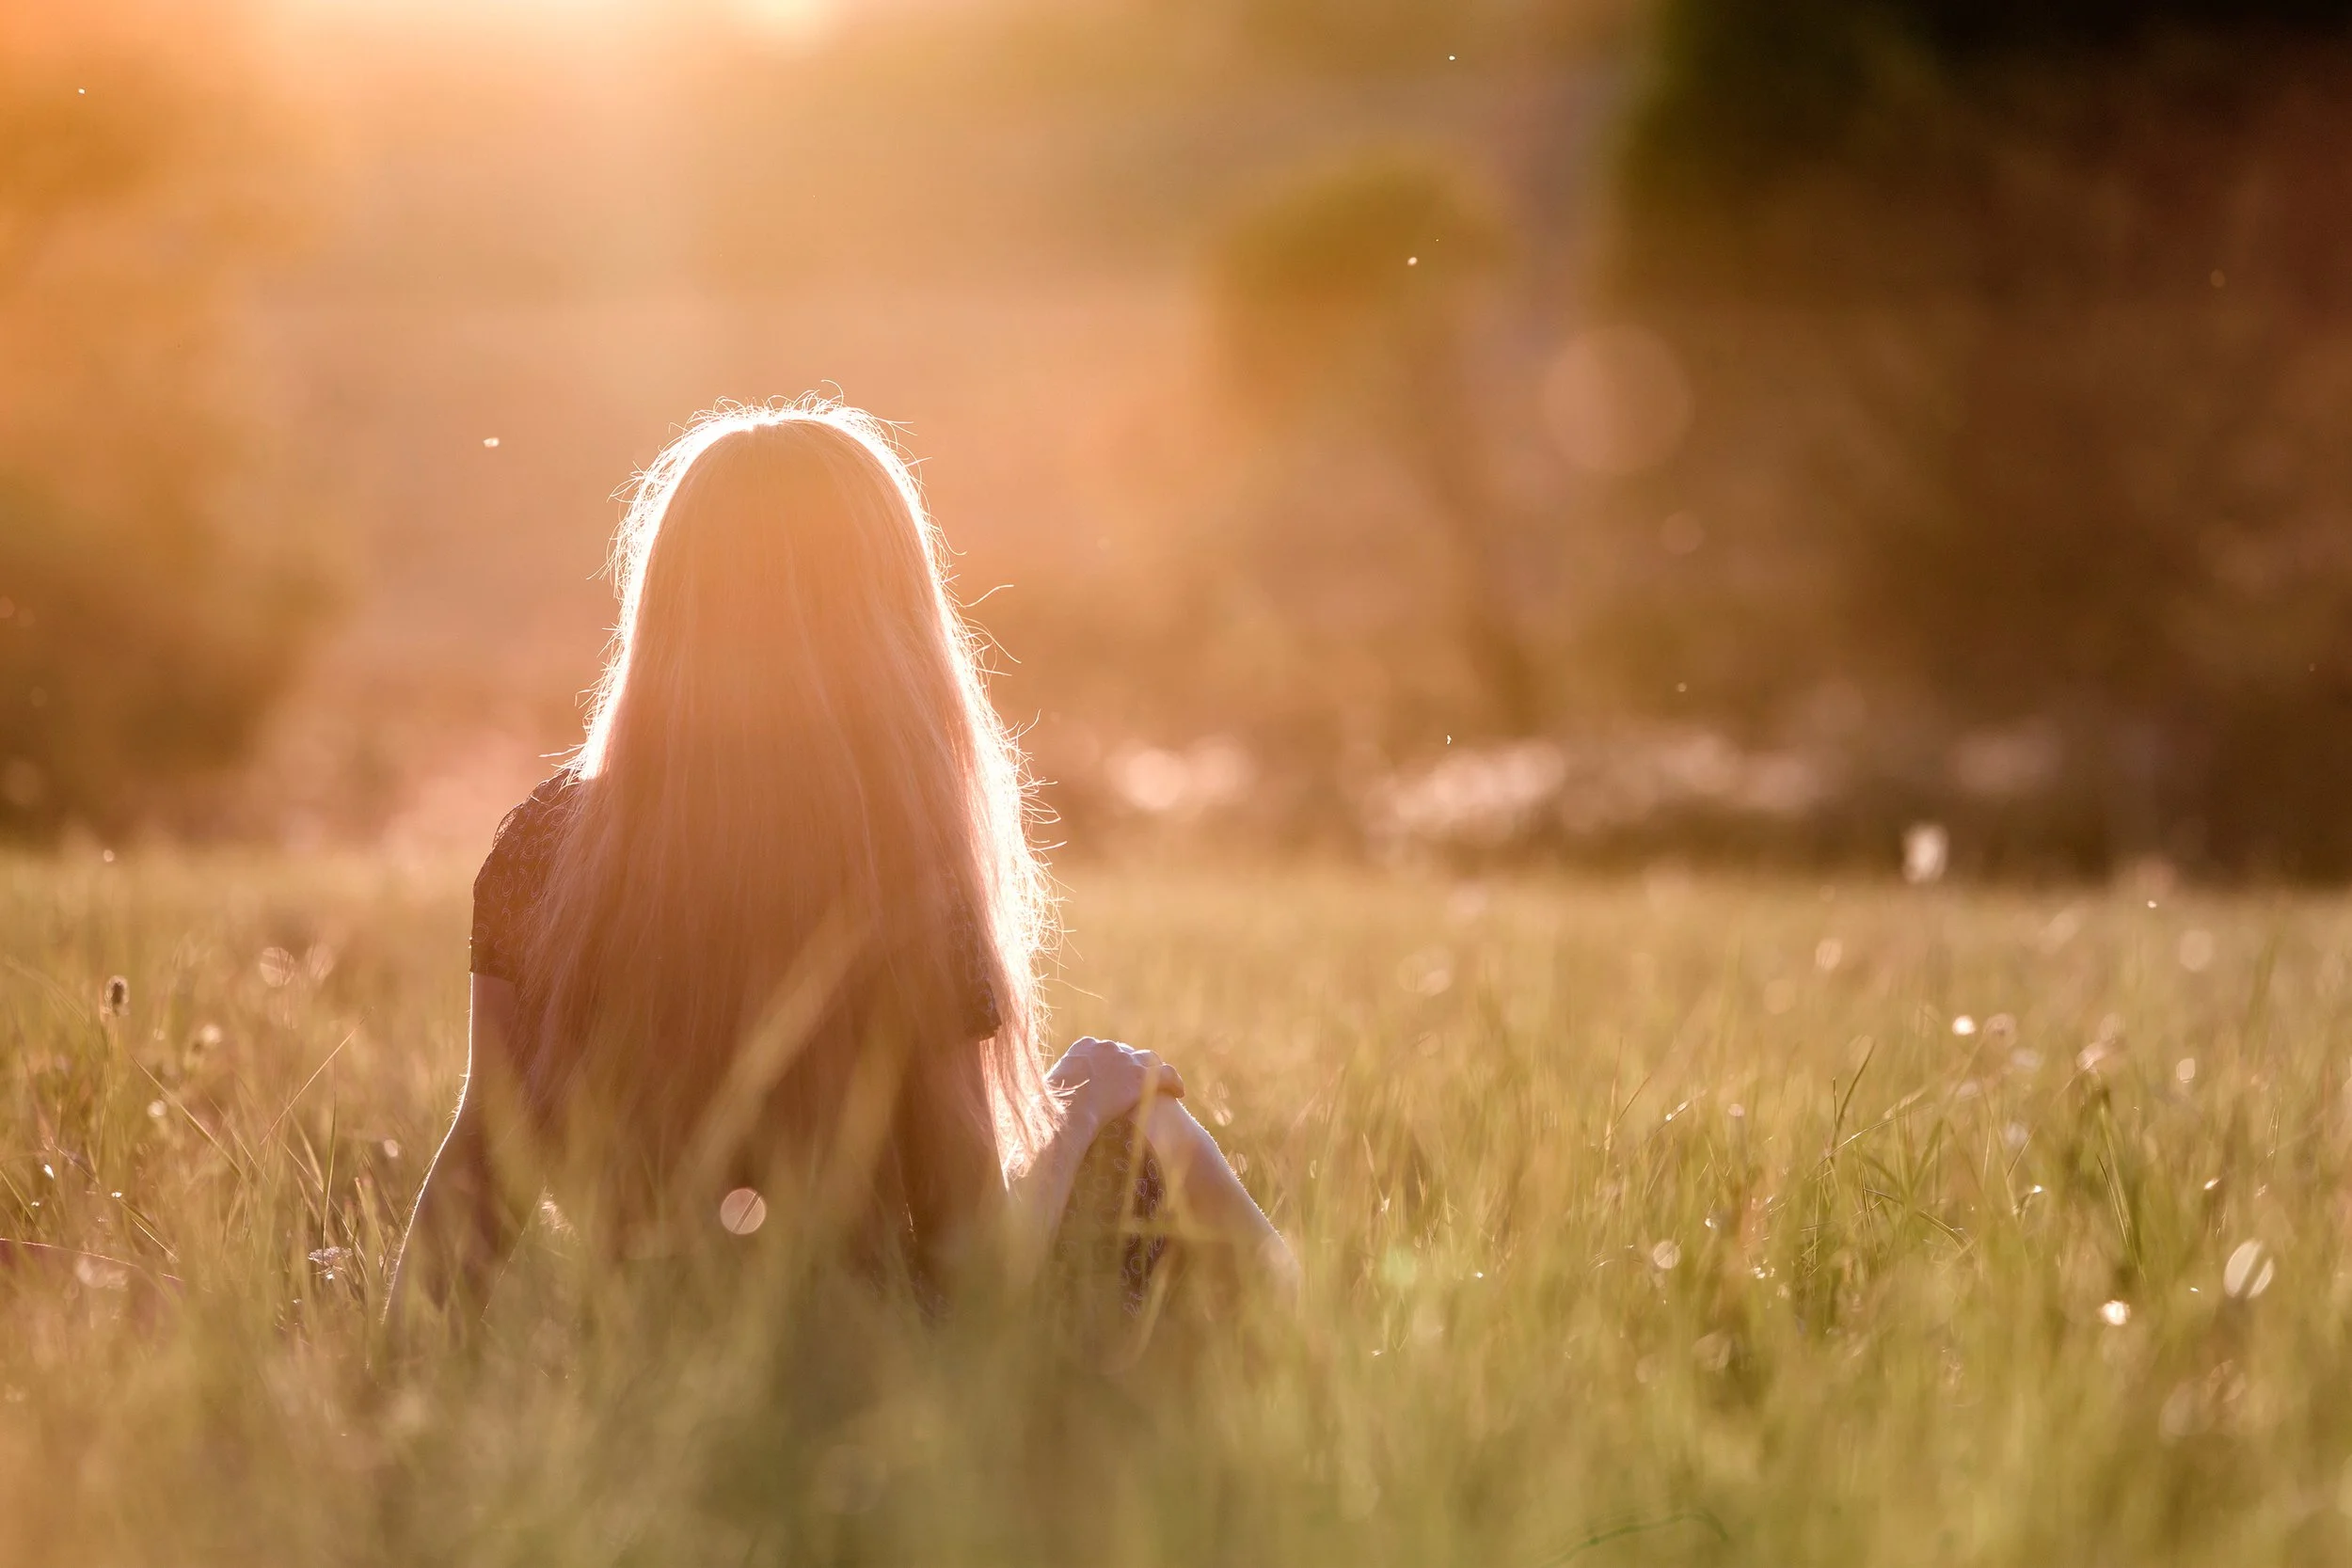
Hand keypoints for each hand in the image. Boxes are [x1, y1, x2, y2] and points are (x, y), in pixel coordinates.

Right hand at [1045, 1036, 1183, 1135]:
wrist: (1065, 1112)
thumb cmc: (1050, 1110)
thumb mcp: (1047, 1094)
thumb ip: (1055, 1091)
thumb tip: (1046, 1103)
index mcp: (1083, 1047)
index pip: (1104, 1051)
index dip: (1112, 1065)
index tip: (1115, 1078)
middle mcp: (1106, 1046)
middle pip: (1127, 1054)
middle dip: (1133, 1068)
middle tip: (1139, 1086)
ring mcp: (1124, 1058)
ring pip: (1149, 1061)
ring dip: (1156, 1073)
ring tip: (1165, 1086)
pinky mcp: (1141, 1074)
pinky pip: (1165, 1075)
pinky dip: (1174, 1082)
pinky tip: (1180, 1093)